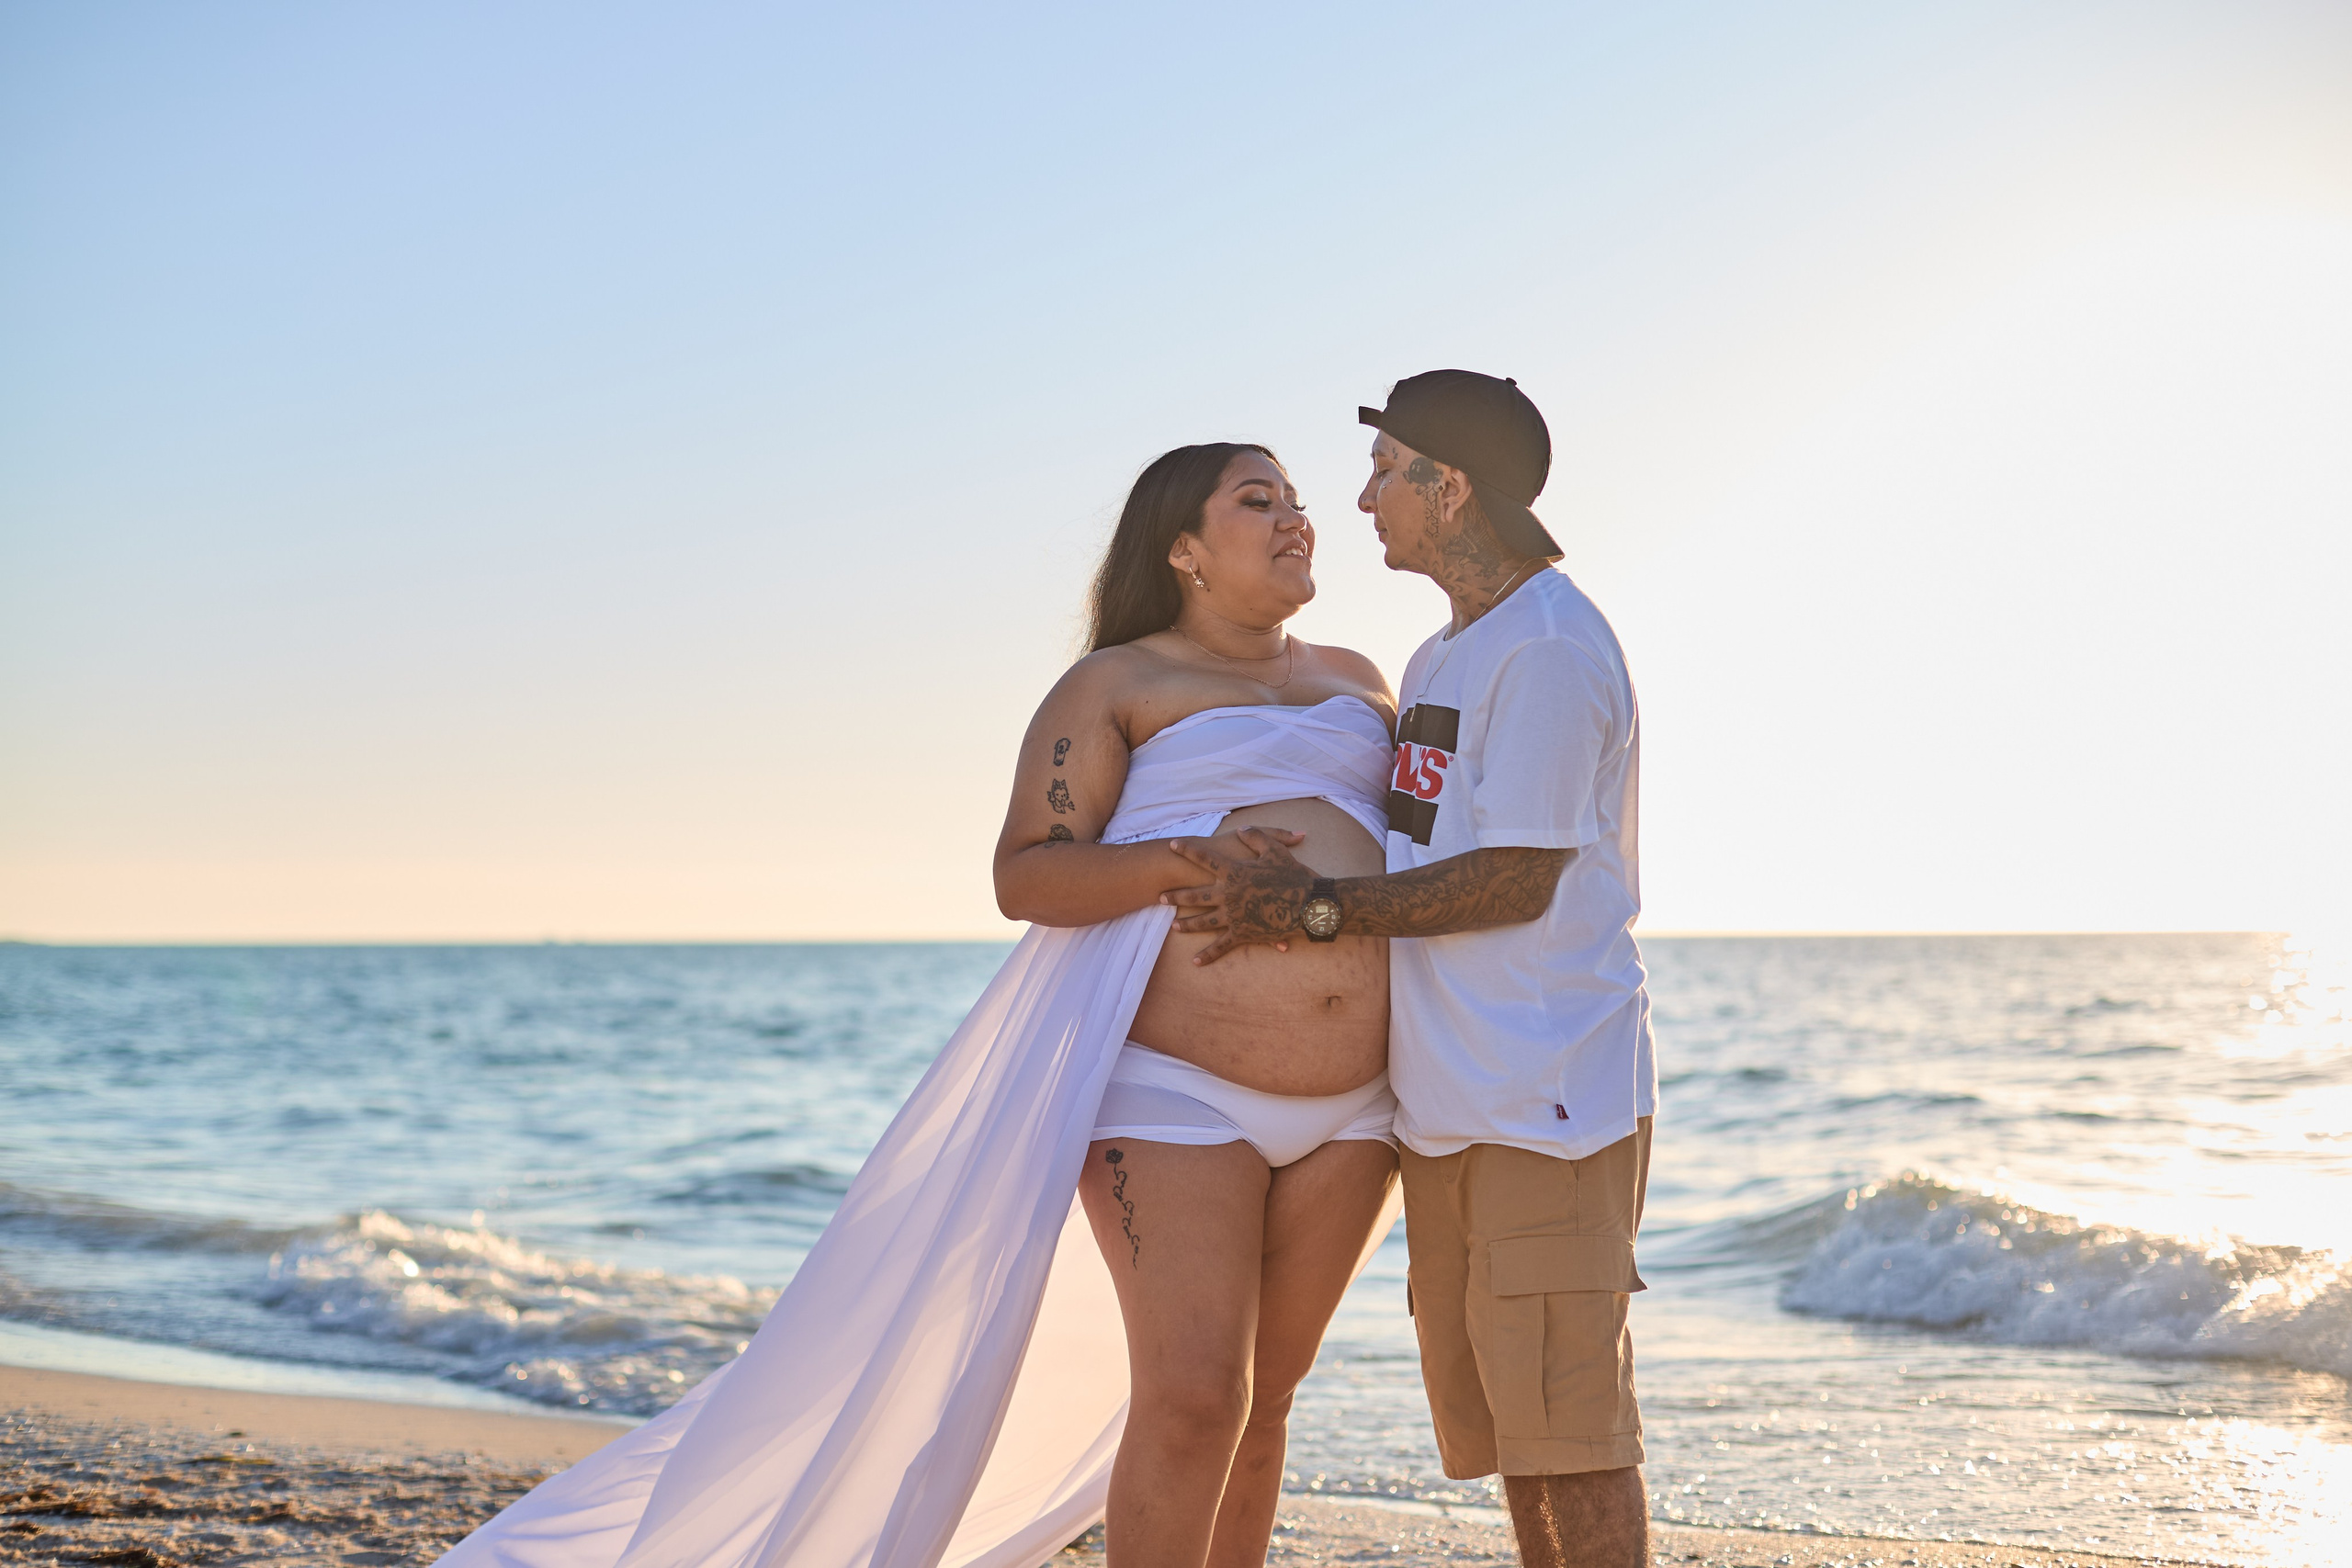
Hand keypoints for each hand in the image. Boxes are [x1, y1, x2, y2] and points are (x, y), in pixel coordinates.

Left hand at [1162, 827, 1317, 965]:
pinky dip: (1208, 954)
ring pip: (1203, 921)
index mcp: (1234, 872)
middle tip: (1160, 897)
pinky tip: (1195, 961)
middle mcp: (1228, 894)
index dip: (1187, 850)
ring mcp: (1233, 916)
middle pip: (1195, 895)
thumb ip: (1257, 837)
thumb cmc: (1294, 875)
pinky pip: (1221, 945)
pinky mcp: (1242, 934)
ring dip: (1187, 923)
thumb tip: (1242, 829)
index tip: (1172, 846)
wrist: (1308, 905)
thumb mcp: (1276, 850)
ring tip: (1173, 926)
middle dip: (1176, 896)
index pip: (1204, 858)